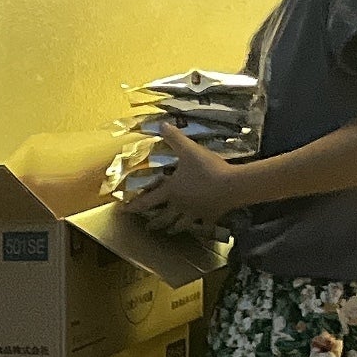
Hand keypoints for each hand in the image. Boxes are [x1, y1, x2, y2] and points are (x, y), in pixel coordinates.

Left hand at [119, 124, 241, 233]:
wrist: (233, 185)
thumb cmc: (208, 168)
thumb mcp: (189, 150)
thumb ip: (175, 138)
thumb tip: (162, 125)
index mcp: (171, 191)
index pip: (147, 201)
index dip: (134, 206)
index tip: (124, 211)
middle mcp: (180, 206)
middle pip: (163, 219)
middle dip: (155, 224)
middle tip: (148, 227)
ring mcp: (195, 213)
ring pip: (181, 225)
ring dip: (173, 229)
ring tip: (170, 231)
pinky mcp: (211, 216)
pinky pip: (204, 227)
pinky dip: (201, 229)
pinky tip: (201, 230)